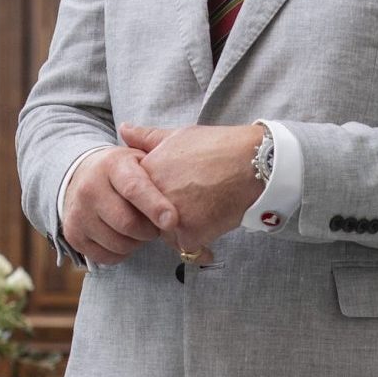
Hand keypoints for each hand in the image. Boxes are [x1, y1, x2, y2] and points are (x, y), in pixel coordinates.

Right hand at [61, 146, 178, 265]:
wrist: (82, 176)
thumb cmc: (123, 169)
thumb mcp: (139, 154)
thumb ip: (157, 151)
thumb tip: (175, 161)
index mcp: (112, 165)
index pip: (134, 188)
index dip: (155, 206)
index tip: (172, 220)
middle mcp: (90, 188)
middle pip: (126, 223)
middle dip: (150, 230)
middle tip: (158, 225)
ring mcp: (78, 212)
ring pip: (118, 243)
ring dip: (137, 242)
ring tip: (141, 228)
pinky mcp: (72, 234)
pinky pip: (105, 256)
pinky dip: (121, 252)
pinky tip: (125, 236)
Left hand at [120, 122, 264, 254]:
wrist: (253, 164)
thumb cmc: (219, 146)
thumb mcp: (179, 135)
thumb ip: (147, 138)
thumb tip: (124, 129)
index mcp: (147, 172)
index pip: (135, 196)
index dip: (152, 194)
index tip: (173, 187)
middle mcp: (153, 197)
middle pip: (148, 217)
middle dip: (164, 213)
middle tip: (192, 199)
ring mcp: (170, 218)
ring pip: (166, 234)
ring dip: (181, 228)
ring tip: (205, 207)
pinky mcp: (189, 236)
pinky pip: (187, 247)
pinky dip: (200, 240)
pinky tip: (213, 222)